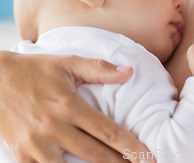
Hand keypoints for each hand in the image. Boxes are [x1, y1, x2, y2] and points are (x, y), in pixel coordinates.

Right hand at [0, 51, 153, 162]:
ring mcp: (37, 146)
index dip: (131, 147)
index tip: (149, 158)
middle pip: (96, 156)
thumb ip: (99, 68)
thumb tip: (129, 71)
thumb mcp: (67, 63)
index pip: (108, 131)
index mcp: (69, 105)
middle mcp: (54, 128)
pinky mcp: (22, 157)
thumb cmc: (36, 69)